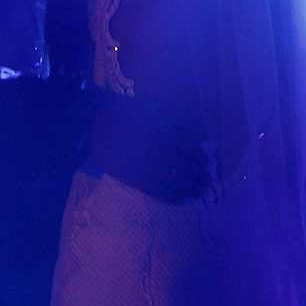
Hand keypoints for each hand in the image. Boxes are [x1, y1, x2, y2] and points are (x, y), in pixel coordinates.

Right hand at [91, 94, 209, 205]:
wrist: (97, 125)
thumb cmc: (129, 113)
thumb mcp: (157, 105)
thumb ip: (180, 116)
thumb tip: (199, 133)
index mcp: (165, 132)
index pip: (190, 149)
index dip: (201, 158)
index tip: (207, 163)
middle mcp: (159, 151)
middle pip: (186, 167)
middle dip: (199, 176)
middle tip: (208, 182)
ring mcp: (147, 167)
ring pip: (175, 182)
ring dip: (191, 189)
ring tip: (200, 193)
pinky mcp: (135, 179)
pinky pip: (157, 191)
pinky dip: (171, 198)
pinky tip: (182, 200)